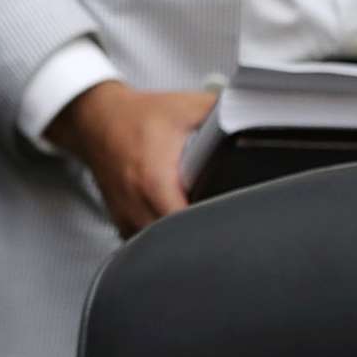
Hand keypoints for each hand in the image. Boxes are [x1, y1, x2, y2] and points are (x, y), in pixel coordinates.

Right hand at [47, 78, 217, 235]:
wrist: (96, 118)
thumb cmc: (140, 115)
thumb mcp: (186, 106)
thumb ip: (225, 112)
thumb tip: (260, 117)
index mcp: (154, 178)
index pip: (184, 223)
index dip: (211, 230)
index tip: (232, 229)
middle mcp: (135, 202)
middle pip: (172, 244)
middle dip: (200, 243)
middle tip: (225, 235)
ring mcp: (125, 215)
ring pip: (156, 250)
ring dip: (180, 245)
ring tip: (203, 234)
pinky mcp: (120, 220)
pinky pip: (143, 244)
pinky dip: (162, 243)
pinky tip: (178, 230)